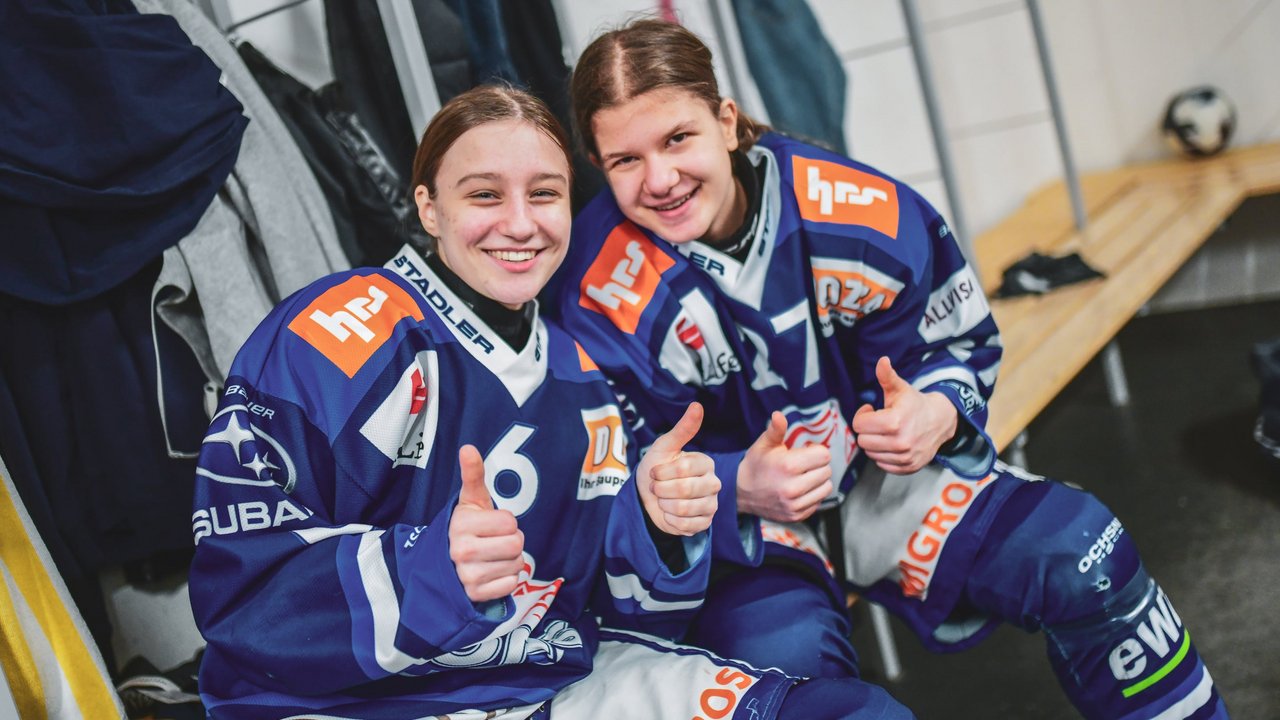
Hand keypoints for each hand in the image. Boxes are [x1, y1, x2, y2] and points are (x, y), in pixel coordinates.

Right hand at [448, 445, 524, 602]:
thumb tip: (468, 448)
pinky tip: (491, 574)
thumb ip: (473, 474)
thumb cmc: (467, 528)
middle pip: (517, 544)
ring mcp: (467, 576)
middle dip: (511, 542)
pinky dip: (506, 580)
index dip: (506, 522)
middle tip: (494, 542)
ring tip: (492, 558)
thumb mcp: (470, 500)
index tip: (490, 525)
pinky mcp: (475, 595)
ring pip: (516, 565)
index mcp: (461, 525)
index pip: (510, 522)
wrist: (445, 564)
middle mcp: (461, 551)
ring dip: (510, 561)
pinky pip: (510, 584)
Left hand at [636, 402, 720, 535]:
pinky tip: (670, 513)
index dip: (662, 472)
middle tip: (657, 488)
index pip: (684, 469)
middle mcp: (713, 483)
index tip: (654, 472)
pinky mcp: (705, 523)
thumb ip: (683, 429)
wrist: (648, 497)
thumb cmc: (657, 468)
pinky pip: (687, 526)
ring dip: (665, 505)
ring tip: (664, 500)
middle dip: (661, 490)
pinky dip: (671, 520)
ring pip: (684, 509)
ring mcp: (711, 504)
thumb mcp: (664, 447)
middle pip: (684, 490)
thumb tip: (697, 405)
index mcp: (705, 463)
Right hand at [736, 412, 832, 521]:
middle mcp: (793, 487)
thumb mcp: (764, 444)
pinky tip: (800, 490)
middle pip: (827, 471)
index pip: (824, 455)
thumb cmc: (755, 464)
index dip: (816, 451)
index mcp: (788, 465)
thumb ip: (776, 429)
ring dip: (818, 480)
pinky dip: (813, 495)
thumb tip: (778, 414)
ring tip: (804, 476)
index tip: (806, 452)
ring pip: (826, 488)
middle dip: (818, 465)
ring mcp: (795, 504)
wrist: (740, 492)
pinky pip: (818, 502)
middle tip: (804, 464)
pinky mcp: (796, 515)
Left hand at [852, 356, 958, 474]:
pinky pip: (882, 465)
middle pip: (863, 441)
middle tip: (879, 422)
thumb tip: (882, 360)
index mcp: (894, 422)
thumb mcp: (900, 388)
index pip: (859, 425)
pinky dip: (883, 455)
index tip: (872, 410)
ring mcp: (905, 457)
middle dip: (867, 430)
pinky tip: (892, 444)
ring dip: (875, 443)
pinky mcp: (908, 467)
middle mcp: (900, 443)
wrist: (940, 420)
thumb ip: (887, 376)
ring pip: (870, 454)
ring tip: (886, 432)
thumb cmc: (915, 403)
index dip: (862, 415)